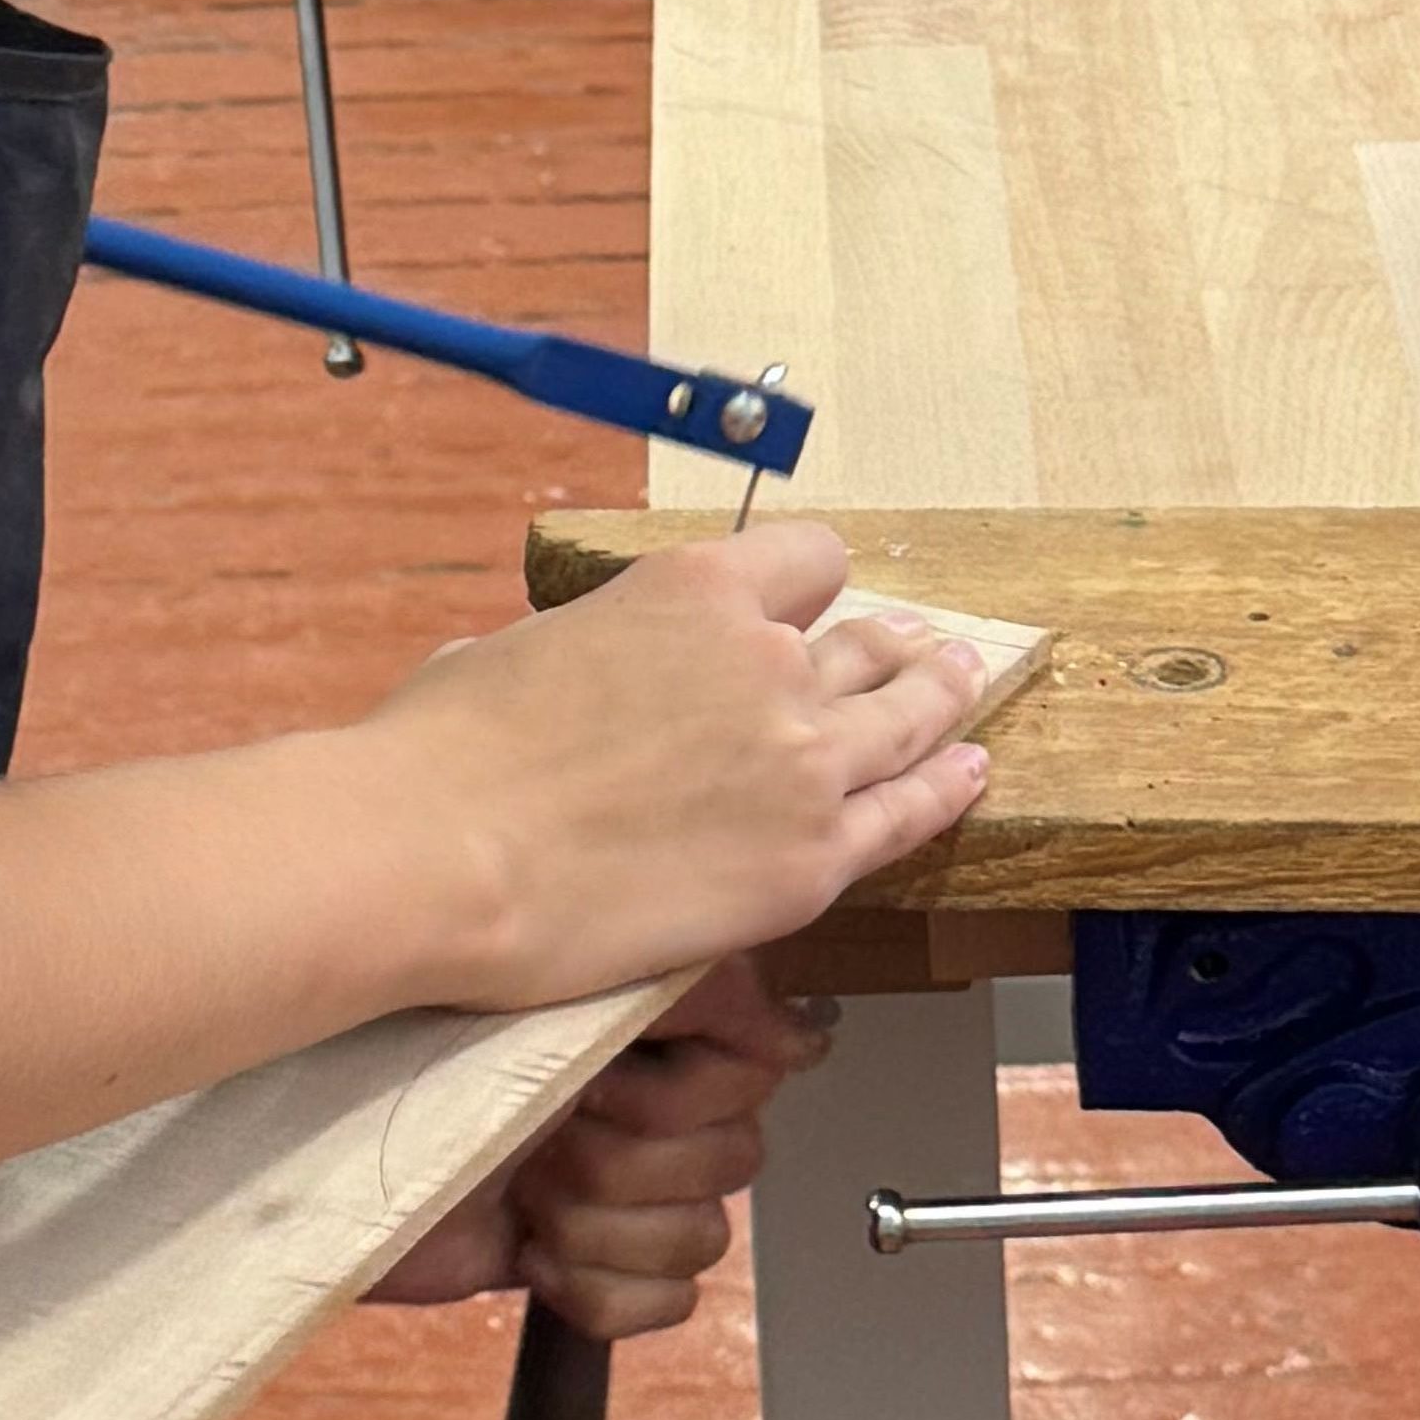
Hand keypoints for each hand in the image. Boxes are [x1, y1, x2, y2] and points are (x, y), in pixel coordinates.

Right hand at [358, 519, 993, 1010]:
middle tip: (915, 649)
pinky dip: (947, 789)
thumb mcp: (520, 648)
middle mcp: (768, 659)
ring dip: (942, 697)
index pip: (806, 558)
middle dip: (893, 645)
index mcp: (693, 588)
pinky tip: (969, 773)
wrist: (450, 853)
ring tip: (965, 684)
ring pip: (911, 715)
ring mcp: (803, 762)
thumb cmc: (453, 750)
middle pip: (870, 641)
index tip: (812, 603)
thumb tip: (575, 677)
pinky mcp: (812, 861)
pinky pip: (910, 814)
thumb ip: (589, 652)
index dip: (810, 583)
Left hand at [370, 958, 828, 1331]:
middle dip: (624, 1166)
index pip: (759, 1065)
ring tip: (524, 1190)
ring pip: (701, 1239)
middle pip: (734, 1162)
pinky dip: (594, 1291)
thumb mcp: (555, 989)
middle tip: (545, 1132)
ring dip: (597, 1227)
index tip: (607, 1079)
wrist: (315, 1149)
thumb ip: (690, 990)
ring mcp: (616, 1183)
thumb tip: (800, 1030)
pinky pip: (664, 1304)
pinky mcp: (587, 1261)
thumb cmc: (408, 1046)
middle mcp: (642, 1094)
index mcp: (646, 1015)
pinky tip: (532, 1251)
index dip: (683, 1095)